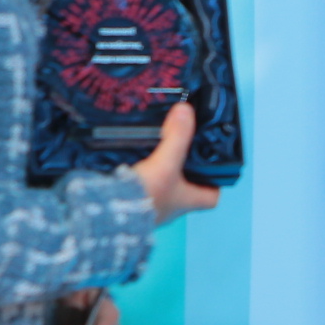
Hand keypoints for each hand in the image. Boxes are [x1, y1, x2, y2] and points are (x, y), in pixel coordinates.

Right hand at [133, 99, 220, 221]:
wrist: (109, 214)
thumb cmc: (144, 198)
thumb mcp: (166, 164)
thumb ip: (177, 137)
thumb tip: (186, 111)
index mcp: (187, 201)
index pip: (211, 197)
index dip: (215, 182)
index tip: (213, 164)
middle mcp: (171, 207)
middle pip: (187, 186)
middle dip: (185, 168)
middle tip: (183, 146)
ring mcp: (152, 206)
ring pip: (164, 184)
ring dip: (162, 167)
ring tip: (160, 144)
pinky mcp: (132, 200)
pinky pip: (142, 184)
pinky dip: (141, 170)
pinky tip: (134, 155)